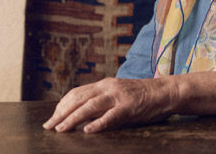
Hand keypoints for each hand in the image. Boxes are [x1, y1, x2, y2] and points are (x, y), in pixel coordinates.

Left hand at [42, 77, 176, 133]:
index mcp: (104, 84)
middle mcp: (109, 87)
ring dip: (73, 118)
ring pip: (90, 106)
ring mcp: (119, 96)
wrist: (166, 92)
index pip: (77, 93)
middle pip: (79, 98)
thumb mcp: (118, 95)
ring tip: (61, 128)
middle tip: (49, 126)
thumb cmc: (142, 97)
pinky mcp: (130, 107)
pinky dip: (98, 123)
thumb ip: (102, 102)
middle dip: (61, 113)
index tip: (53, 117)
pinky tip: (87, 131)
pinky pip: (111, 116)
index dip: (62, 105)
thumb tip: (81, 116)